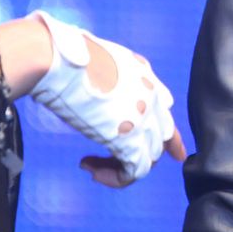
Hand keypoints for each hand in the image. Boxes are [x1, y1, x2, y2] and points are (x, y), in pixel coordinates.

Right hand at [29, 12, 185, 186]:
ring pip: (149, 158)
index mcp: (145, 76)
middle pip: (160, 137)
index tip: (174, 153)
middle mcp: (152, 97)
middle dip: (139, 154)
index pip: (165, 111)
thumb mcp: (97, 55)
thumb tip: (92, 69)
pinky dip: (115, 178)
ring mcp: (144, 119)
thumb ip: (108, 69)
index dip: (168, 136)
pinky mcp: (130, 140)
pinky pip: (134, 172)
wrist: (58, 59)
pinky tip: (91, 170)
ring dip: (118, 168)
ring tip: (91, 167)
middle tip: (107, 165)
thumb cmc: (65, 53)